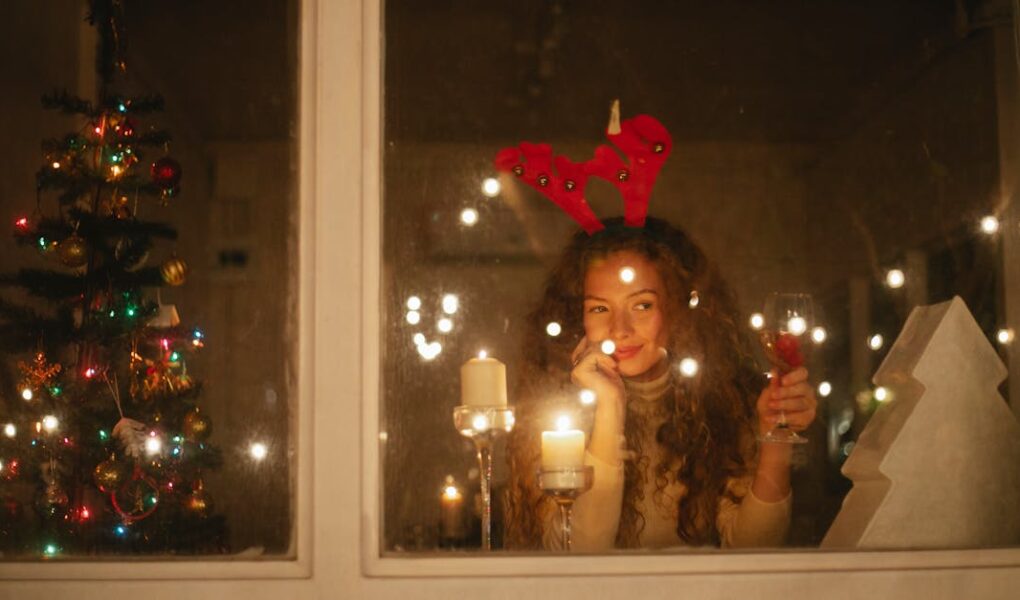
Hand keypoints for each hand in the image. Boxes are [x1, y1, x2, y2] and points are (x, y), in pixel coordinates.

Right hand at [571, 337, 625, 460]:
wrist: (613, 402)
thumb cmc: (614, 388)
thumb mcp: (608, 366)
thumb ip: (602, 354)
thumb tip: (604, 340)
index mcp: (582, 368)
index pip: (585, 345)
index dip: (596, 342)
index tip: (609, 348)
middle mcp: (576, 368)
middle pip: (588, 345)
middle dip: (604, 349)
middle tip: (613, 362)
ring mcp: (576, 370)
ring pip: (591, 349)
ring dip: (606, 355)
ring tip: (613, 366)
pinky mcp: (578, 371)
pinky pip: (593, 355)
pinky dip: (605, 358)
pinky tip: (612, 367)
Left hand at [756, 367, 816, 435]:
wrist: (770, 425)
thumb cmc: (770, 405)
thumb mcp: (768, 394)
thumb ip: (773, 384)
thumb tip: (774, 371)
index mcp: (797, 380)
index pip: (802, 373)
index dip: (794, 376)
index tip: (783, 381)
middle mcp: (807, 391)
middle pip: (802, 388)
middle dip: (786, 391)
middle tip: (773, 395)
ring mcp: (810, 404)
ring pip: (801, 403)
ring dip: (784, 404)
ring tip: (771, 405)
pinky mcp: (809, 417)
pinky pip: (799, 417)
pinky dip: (784, 418)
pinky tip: (772, 418)